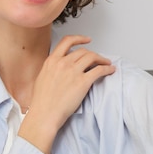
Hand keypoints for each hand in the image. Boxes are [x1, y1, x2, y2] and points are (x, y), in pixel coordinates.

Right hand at [18, 35, 115, 153]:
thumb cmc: (41, 101)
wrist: (44, 114)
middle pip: (83, 51)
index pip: (67, 41)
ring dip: (102, 59)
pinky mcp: (83, 82)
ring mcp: (73, 71)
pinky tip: (110, 70)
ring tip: (107, 63)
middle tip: (98, 58)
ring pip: (92, 57)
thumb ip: (52, 68)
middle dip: (93, 54)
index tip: (86, 40)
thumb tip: (59, 66)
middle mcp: (63, 63)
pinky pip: (99, 70)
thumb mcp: (42, 77)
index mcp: (52, 61)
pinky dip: (107, 69)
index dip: (79, 38)